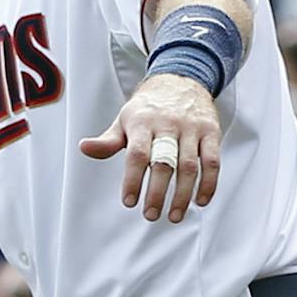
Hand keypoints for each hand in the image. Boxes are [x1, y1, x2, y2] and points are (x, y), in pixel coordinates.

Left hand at [79, 73, 221, 222]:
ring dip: (183, 194)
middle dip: (157, 192)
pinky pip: (212, 161)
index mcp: (142, 122)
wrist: (179, 81)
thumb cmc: (148, 108)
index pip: (137, 154)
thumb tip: (84, 148)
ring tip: (174, 215)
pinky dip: (209, 183)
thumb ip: (107, 140)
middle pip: (164, 163)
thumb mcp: (124, 120)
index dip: (132, 179)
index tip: (129, 201)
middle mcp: (168, 124)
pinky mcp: (211, 132)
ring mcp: (192, 128)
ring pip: (190, 165)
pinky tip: (200, 201)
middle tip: (150, 214)